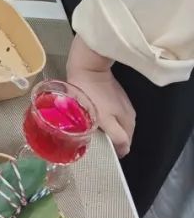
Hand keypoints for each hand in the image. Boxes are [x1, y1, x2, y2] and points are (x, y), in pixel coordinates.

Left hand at [67, 34, 135, 156]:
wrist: (88, 67)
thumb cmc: (94, 95)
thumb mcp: (105, 119)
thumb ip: (117, 136)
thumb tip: (124, 150)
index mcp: (129, 121)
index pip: (126, 144)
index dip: (114, 150)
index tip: (99, 149)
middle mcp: (129, 113)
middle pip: (120, 133)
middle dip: (108, 138)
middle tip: (92, 139)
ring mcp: (121, 103)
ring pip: (114, 123)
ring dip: (104, 127)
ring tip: (90, 128)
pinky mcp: (112, 94)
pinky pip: (108, 112)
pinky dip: (101, 116)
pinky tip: (91, 115)